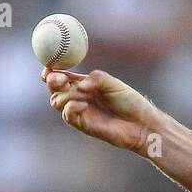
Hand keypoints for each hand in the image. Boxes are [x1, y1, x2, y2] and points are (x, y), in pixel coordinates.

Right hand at [43, 68, 158, 153]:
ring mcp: (79, 112)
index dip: (51, 70)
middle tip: (59, 79)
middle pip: (54, 89)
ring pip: (57, 101)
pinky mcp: (83, 125)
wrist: (141, 123)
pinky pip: (68, 116)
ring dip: (66, 95)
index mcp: (83, 84)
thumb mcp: (114, 84)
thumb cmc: (130, 102)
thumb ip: (97, 79)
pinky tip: (83, 104)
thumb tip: (80, 84)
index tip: (50, 65)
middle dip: (53, 81)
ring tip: (85, 95)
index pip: (60, 75)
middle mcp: (78, 97)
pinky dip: (71, 108)